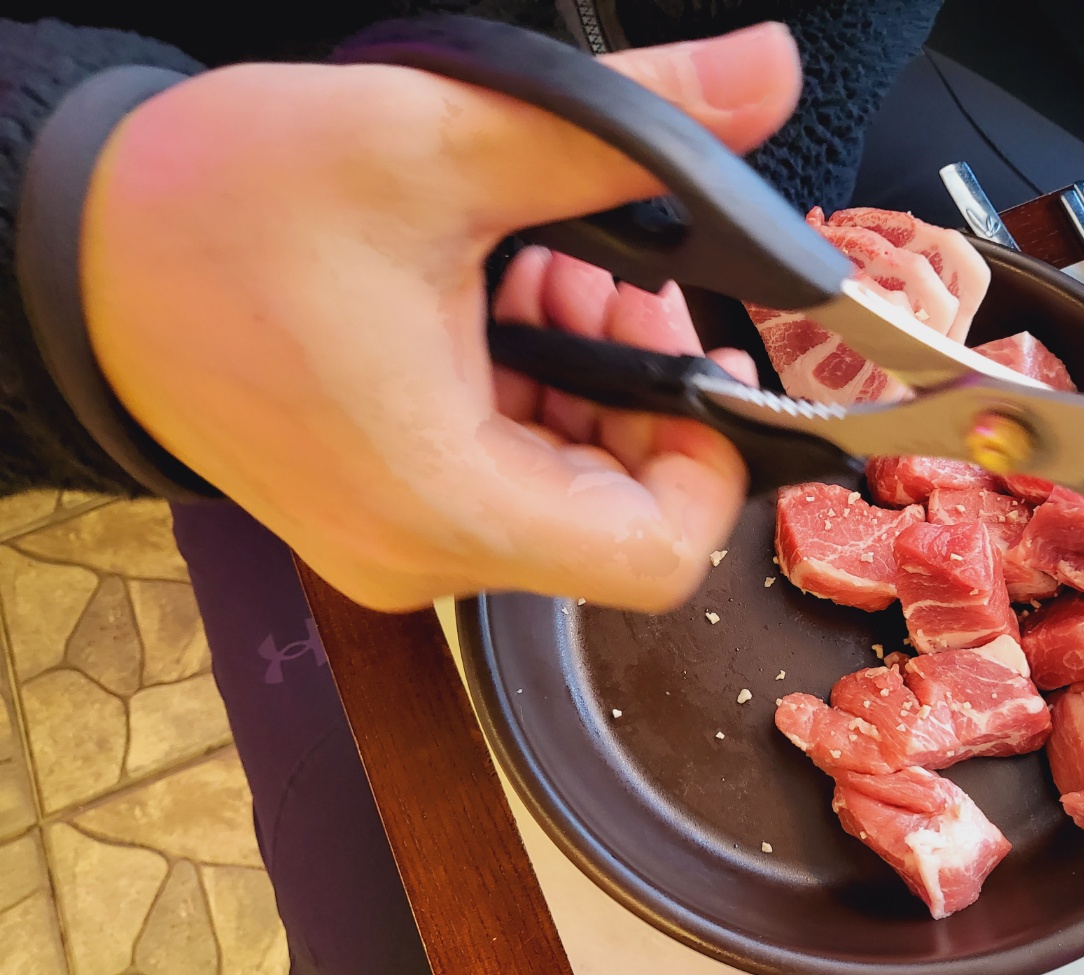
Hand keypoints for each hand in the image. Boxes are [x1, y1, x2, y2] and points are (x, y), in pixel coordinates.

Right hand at [80, 23, 799, 611]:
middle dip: (639, 391)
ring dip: (585, 383)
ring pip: (565, 497)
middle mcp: (421, 555)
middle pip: (616, 519)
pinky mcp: (377, 515)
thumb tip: (766, 73)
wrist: (80, 249)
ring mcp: (396, 544)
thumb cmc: (218, 208)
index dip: (709, 460)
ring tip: (541, 275)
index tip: (697, 358)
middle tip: (603, 278)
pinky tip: (501, 306)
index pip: (655, 557)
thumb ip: (634, 122)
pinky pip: (503, 482)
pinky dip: (531, 399)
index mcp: (443, 500)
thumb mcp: (443, 143)